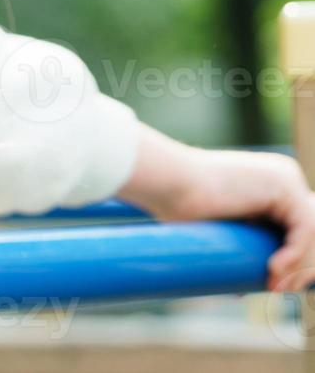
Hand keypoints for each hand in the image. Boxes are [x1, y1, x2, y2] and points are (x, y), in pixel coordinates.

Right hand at [154, 147, 314, 293]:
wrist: (168, 183)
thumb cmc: (176, 205)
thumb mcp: (216, 230)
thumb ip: (233, 250)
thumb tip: (242, 290)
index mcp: (269, 185)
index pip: (298, 229)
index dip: (294, 261)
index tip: (274, 287)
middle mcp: (283, 177)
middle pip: (309, 232)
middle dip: (302, 267)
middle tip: (279, 291)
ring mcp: (286, 179)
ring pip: (311, 233)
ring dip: (299, 267)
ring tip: (275, 287)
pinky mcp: (284, 187)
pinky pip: (304, 229)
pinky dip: (294, 254)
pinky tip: (274, 269)